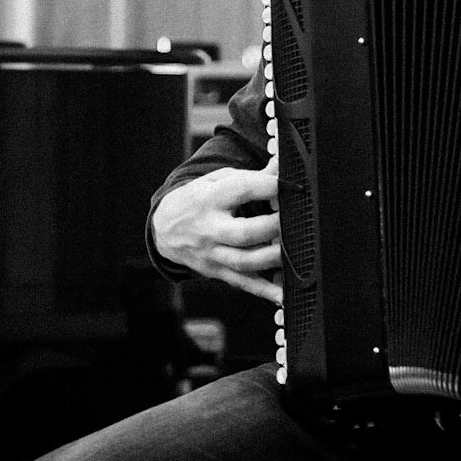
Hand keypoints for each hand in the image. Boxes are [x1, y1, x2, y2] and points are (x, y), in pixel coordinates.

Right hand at [151, 159, 282, 301]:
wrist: (165, 227)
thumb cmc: (198, 199)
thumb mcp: (216, 180)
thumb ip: (250, 176)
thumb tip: (281, 165)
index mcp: (209, 198)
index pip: (241, 190)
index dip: (268, 186)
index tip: (292, 185)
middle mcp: (210, 228)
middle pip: (245, 233)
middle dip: (274, 227)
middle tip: (296, 219)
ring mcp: (213, 254)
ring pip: (246, 262)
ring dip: (274, 258)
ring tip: (295, 249)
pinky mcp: (217, 272)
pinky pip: (244, 283)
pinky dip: (265, 291)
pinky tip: (284, 295)